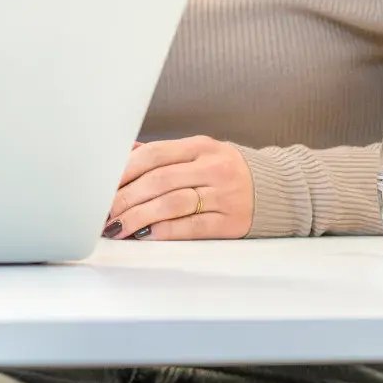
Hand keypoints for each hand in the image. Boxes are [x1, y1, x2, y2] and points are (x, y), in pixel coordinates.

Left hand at [106, 136, 252, 239]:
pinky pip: (191, 227)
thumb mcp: (200, 153)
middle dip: (125, 198)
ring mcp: (224, 195)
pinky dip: (165, 231)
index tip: (102, 185)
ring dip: (139, 217)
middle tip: (104, 211)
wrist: (280, 190)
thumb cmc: (228, 171)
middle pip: (159, 181)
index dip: (124, 170)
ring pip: (172, 204)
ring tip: (118, 227)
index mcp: (201, 147)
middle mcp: (213, 168)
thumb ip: (164, 155)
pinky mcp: (231, 222)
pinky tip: (146, 235)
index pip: (154, 154)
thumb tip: (123, 155)